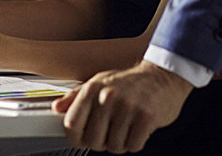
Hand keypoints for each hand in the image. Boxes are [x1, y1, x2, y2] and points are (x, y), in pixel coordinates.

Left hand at [52, 59, 192, 152]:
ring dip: (121, 142)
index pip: (72, 123)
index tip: (82, 138)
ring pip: (114, 146)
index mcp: (93, 88)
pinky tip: (138, 128)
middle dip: (102, 141)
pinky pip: (133, 146)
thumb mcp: (100, 82)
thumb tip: (57, 108)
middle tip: (111, 131)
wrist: (163, 75)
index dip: (76, 137)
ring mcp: (127, 106)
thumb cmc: (130, 82)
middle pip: (93, 140)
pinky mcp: (146, 117)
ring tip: (127, 126)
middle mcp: (108, 96)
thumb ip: (77, 96)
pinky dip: (136, 142)